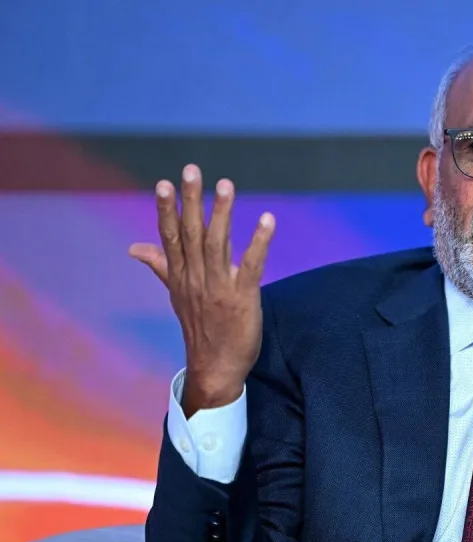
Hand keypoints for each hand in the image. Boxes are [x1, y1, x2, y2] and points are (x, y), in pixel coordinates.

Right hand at [128, 164, 275, 414]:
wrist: (215, 368)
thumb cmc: (201, 329)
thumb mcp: (177, 295)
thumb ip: (161, 266)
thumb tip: (133, 247)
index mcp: (181, 276)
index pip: (171, 237)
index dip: (167, 209)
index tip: (164, 183)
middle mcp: (195, 278)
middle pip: (191, 234)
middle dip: (191, 200)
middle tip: (192, 170)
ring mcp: (218, 288)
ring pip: (217, 244)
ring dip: (221, 213)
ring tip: (225, 184)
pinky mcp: (242, 298)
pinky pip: (251, 266)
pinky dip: (259, 242)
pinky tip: (266, 220)